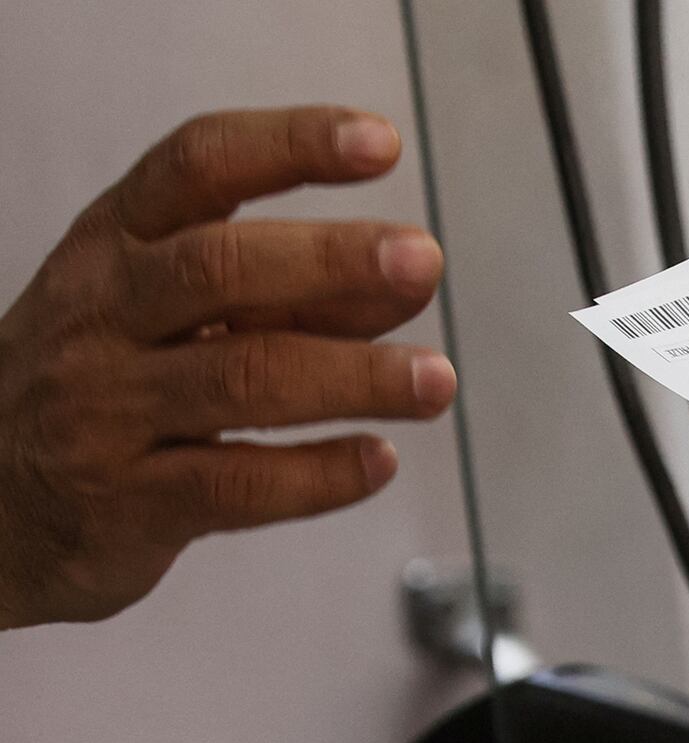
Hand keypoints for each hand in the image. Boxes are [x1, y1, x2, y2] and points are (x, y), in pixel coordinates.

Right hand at [0, 106, 455, 628]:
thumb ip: (291, 294)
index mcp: (116, 242)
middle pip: (219, 267)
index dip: (292, 145)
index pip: (199, 165)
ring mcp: (106, 410)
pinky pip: (237, 485)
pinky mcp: (125, 503)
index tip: (381, 143)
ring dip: (355, 376)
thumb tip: (406, 284)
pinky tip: (377, 460)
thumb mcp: (175, 314)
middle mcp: (103, 315)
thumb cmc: (105, 384)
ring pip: (242, 379)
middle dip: (331, 261)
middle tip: (422, 261)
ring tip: (434, 380)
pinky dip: (319, 474)